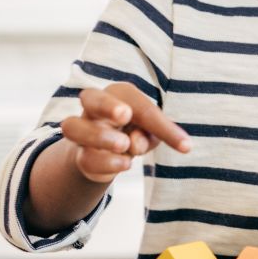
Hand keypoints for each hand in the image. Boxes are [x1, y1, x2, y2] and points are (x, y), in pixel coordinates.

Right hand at [60, 83, 190, 183]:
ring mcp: (82, 131)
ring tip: (124, 145)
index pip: (138, 103)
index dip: (160, 123)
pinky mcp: (79, 155)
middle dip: (107, 105)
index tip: (184, 146)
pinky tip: (125, 163)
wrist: (110, 154)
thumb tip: (136, 142)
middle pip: (89, 96)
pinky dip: (106, 162)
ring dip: (100, 136)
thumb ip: (151, 133)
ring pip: (73, 127)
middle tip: (125, 115)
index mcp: (118, 94)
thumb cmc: (137, 131)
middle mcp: (94, 108)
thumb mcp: (152, 131)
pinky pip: (84, 156)